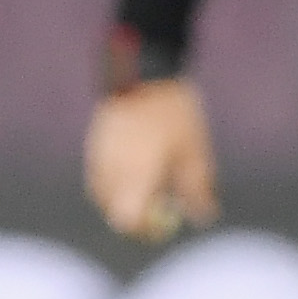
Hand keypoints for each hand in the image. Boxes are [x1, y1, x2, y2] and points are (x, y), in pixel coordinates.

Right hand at [84, 79, 218, 244]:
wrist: (145, 69)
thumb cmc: (174, 113)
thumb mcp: (194, 152)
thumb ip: (196, 189)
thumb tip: (204, 217)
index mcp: (136, 174)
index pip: (127, 219)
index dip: (143, 229)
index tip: (161, 227)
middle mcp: (111, 169)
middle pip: (112, 211)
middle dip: (133, 215)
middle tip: (157, 207)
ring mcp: (98, 156)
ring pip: (101, 194)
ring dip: (120, 198)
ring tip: (147, 182)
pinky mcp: (93, 143)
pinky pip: (97, 175)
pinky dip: (111, 181)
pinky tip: (133, 167)